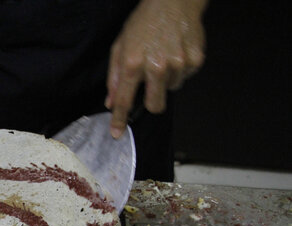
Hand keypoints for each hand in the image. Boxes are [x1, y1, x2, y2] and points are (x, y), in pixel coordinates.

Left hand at [105, 0, 207, 137]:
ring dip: (166, 80)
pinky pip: (185, 77)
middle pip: (155, 106)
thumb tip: (110, 101)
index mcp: (133, 63)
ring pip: (171, 90)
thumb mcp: (120, 46)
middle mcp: (156, 66)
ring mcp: (178, 64)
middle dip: (151, 101)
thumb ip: (114, 76)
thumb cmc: (144, 22)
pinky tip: (175, 53)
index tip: (117, 133)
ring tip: (163, 57)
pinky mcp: (195, 61)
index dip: (119, 120)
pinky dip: (180, 70)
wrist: (173, 1)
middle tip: (150, 85)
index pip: (124, 100)